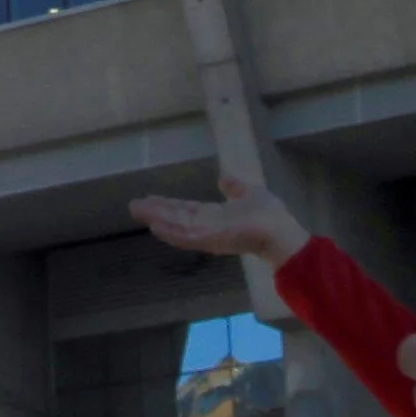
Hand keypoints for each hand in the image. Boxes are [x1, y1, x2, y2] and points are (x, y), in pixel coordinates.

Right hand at [127, 174, 310, 266]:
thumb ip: (235, 188)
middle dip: (156, 211)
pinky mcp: (211, 238)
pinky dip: (170, 231)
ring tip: (138, 210)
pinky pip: (187, 235)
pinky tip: (155, 225)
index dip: (168, 205)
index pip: (187, 210)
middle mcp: (208, 226)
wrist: (281, 233)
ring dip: (157, 218)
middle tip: (134, 205)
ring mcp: (208, 234)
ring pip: (177, 225)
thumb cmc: (270, 216)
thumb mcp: (249, 193)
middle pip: (177, 217)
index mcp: (216, 216)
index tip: (150, 199)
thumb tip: (223, 178)